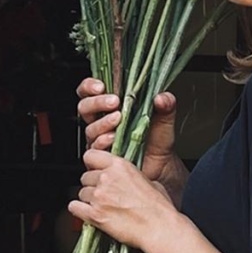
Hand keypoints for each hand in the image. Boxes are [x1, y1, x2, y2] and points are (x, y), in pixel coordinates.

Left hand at [69, 149, 179, 252]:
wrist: (159, 228)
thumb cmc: (159, 208)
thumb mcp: (149, 181)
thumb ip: (131, 177)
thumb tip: (126, 181)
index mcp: (120, 166)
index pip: (91, 155)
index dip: (92, 164)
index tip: (95, 170)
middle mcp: (106, 178)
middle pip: (85, 177)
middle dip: (92, 185)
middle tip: (103, 194)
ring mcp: (99, 196)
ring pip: (81, 193)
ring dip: (88, 200)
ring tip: (101, 207)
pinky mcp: (94, 215)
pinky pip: (74, 207)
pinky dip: (79, 210)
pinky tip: (87, 213)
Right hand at [76, 78, 187, 203]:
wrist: (160, 166)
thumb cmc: (158, 141)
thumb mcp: (165, 119)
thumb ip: (166, 106)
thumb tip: (162, 97)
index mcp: (113, 107)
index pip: (91, 91)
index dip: (90, 86)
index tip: (101, 86)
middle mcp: (102, 121)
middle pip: (85, 107)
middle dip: (97, 103)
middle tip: (113, 102)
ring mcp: (100, 139)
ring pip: (90, 128)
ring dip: (102, 122)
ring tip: (118, 119)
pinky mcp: (101, 156)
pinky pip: (94, 148)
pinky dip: (103, 141)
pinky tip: (113, 138)